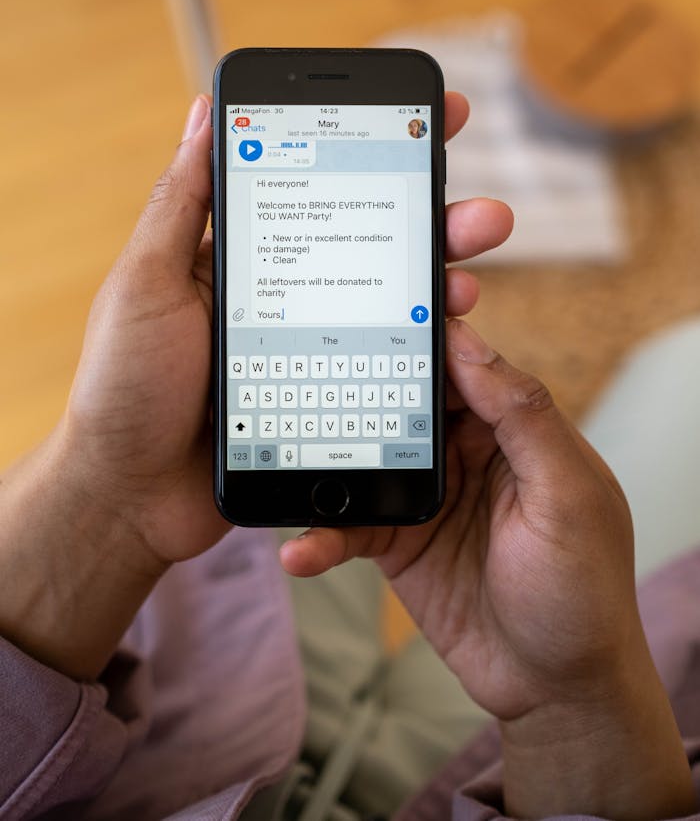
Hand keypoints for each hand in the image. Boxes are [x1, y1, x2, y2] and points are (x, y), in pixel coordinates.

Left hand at [0, 92, 511, 679]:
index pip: (318, 185)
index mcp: (243, 253)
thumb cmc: (126, 384)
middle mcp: (284, 290)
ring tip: (470, 278)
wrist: (131, 496)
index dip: (376, 149)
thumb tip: (205, 112)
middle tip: (484, 213)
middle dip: (433, 220)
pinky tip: (448, 339)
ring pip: (388, 300)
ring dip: (438, 281)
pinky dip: (420, 346)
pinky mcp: (324, 392)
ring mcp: (308, 342)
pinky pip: (383, 362)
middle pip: (371, 242)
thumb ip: (180, 202)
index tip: (432, 117)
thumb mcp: (146, 281)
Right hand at [281, 323, 694, 817]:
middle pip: (402, 404)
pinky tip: (298, 550)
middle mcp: (465, 456)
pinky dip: (321, 536)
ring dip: (325, 461)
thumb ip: (525, 418)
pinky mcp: (398, 544)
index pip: (463, 367)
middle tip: (308, 374)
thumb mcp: (568, 496)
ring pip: (365, 459)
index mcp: (514, 431)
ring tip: (282, 454)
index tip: (377, 311)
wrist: (556, 688)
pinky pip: (350, 528)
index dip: (425, 337)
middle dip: (357, 388)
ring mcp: (426, 498)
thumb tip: (471, 347)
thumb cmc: (582, 589)